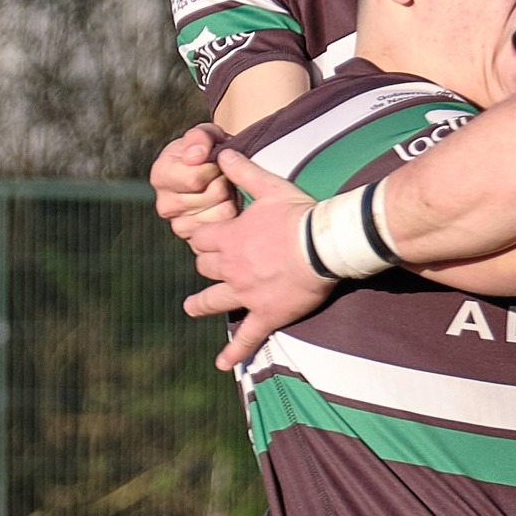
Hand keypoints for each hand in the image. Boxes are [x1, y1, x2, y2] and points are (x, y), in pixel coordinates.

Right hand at [151, 125, 235, 250]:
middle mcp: (165, 204)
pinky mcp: (196, 241)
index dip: (214, 168)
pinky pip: (224, 230)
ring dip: (231, 198)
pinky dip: (233, 217)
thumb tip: (195, 157)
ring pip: (221, 214)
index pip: (195, 179)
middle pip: (212, 196)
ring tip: (225, 190)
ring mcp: (179, 226)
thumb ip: (200, 138)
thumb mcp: (206, 134)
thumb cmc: (208, 151)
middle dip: (225, 182)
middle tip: (223, 176)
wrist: (216, 172)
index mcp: (161, 175)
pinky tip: (226, 205)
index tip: (215, 162)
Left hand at [182, 149, 335, 368]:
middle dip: (205, 264)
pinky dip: (233, 352)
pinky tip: (221, 363)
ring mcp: (247, 294)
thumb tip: (220, 152)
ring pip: (214, 300)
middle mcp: (232, 268)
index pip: (202, 239)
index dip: (203, 237)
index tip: (206, 238)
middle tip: (210, 265)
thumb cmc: (299, 214)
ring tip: (191, 307)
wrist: (324, 245)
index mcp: (230, 238)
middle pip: (205, 267)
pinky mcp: (266, 314)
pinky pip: (246, 337)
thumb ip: (243, 170)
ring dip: (201, 303)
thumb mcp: (270, 186)